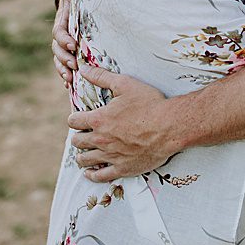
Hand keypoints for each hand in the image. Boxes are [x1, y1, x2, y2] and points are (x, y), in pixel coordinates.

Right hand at [51, 0, 77, 84]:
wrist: (82, 2)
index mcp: (63, 20)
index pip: (59, 31)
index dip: (64, 39)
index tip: (74, 44)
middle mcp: (61, 34)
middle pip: (57, 49)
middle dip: (64, 58)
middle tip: (74, 65)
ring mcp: (63, 45)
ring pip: (58, 60)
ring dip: (63, 70)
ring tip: (70, 79)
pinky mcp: (70, 53)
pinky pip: (64, 66)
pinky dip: (65, 75)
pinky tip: (69, 86)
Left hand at [67, 63, 175, 181]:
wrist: (171, 127)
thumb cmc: (150, 104)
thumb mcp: (126, 84)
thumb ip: (102, 77)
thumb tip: (83, 69)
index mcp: (98, 119)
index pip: (73, 121)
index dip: (75, 118)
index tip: (80, 118)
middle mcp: (100, 139)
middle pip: (77, 141)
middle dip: (78, 137)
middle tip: (84, 135)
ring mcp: (110, 156)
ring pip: (85, 159)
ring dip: (82, 156)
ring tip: (85, 153)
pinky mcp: (122, 168)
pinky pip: (100, 176)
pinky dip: (92, 174)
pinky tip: (90, 172)